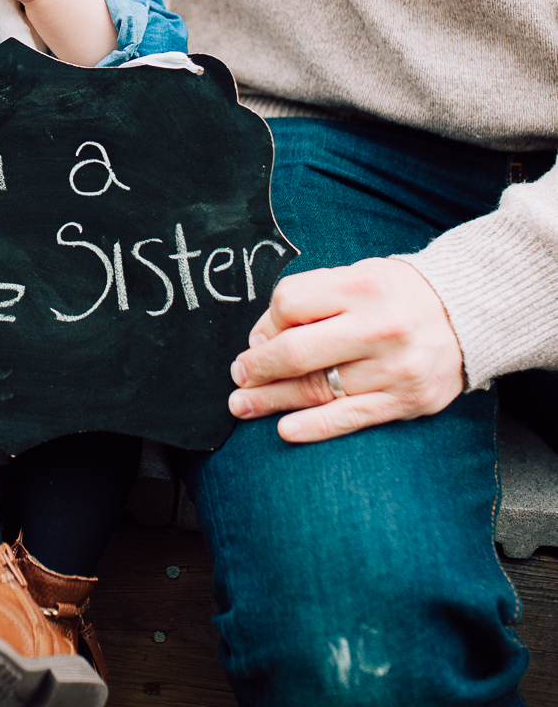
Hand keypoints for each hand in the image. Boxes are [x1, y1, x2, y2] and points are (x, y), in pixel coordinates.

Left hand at [228, 258, 464, 442]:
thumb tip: (262, 338)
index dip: (268, 323)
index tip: (261, 337)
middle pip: (298, 352)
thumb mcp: (357, 276)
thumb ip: (311, 299)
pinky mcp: (407, 400)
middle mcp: (379, 328)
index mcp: (362, 287)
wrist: (467, 316)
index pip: (291, 304)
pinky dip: (315, 427)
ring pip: (319, 389)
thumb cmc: (398, 295)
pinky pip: (351, 417)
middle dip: (259, 367)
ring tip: (244, 405)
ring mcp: (395, 368)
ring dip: (274, 400)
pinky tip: (285, 430)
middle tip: (239, 376)